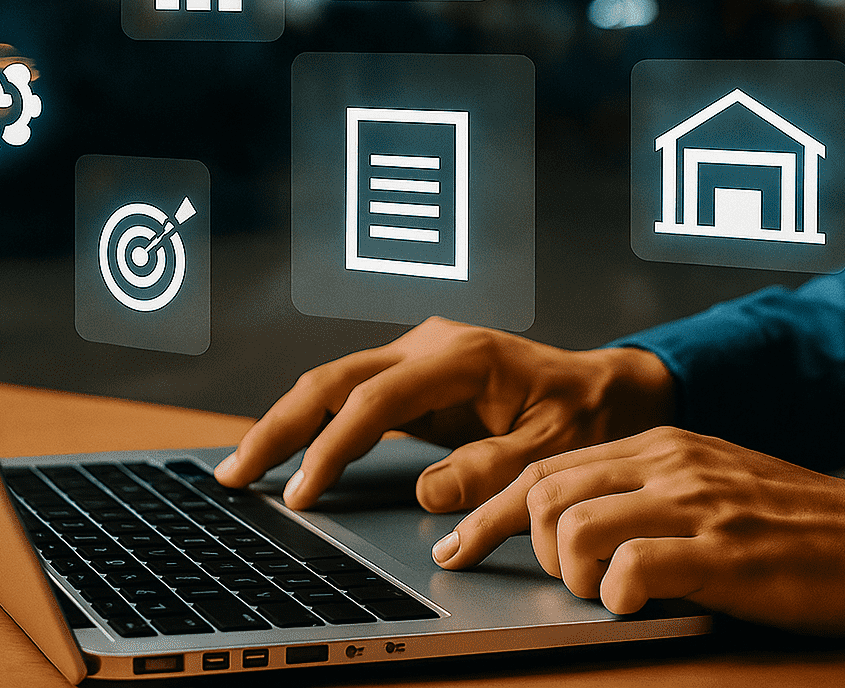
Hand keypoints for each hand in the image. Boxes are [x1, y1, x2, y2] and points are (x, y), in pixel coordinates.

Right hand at [213, 316, 675, 511]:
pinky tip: (286, 453)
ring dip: (285, 424)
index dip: (333, 447)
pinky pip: (350, 398)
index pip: (375, 401)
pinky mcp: (412, 378)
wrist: (608, 386)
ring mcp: (417, 358)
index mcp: (461, 357)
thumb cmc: (587, 414)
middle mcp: (429, 347)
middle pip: (332, 380)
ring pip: (331, 384)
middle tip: (236, 474)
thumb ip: (494, 470)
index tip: (303, 493)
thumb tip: (428, 496)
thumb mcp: (554, 449)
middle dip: (279, 426)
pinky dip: (312, 424)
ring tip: (243, 468)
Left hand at [432, 426, 844, 634]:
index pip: (545, 465)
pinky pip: (630, 568)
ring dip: (569, 571)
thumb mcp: (709, 483)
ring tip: (601, 592)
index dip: (488, 508)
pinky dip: (616, 594)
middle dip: (516, 543)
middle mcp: (668, 464)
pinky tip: (638, 605)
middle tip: (530, 578)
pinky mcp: (723, 554)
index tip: (454, 543)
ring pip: (573, 524)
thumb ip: (644, 490)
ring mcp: (694, 505)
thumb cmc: (794, 523)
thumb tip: (569, 520)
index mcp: (660, 445)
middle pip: (543, 490)